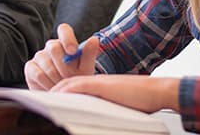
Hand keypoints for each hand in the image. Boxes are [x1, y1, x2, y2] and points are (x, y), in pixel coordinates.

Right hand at [24, 23, 99, 89]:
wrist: (66, 94)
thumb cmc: (77, 78)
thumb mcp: (86, 67)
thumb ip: (89, 54)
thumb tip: (94, 40)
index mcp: (66, 41)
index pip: (64, 30)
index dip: (67, 39)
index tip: (73, 51)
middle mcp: (51, 46)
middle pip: (54, 49)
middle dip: (65, 67)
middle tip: (71, 79)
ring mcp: (39, 56)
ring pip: (47, 64)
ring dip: (57, 78)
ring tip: (64, 86)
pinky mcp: (30, 67)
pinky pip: (38, 74)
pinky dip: (48, 84)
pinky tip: (54, 88)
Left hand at [51, 74, 180, 112]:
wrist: (157, 91)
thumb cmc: (144, 101)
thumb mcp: (121, 104)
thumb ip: (107, 106)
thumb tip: (101, 117)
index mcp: (101, 85)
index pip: (76, 86)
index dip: (63, 93)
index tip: (53, 101)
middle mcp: (97, 81)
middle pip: (69, 84)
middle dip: (55, 93)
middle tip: (42, 101)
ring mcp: (99, 81)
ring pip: (70, 84)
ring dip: (56, 91)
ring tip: (44, 99)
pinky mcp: (102, 84)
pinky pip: (79, 85)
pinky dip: (66, 90)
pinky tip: (56, 95)